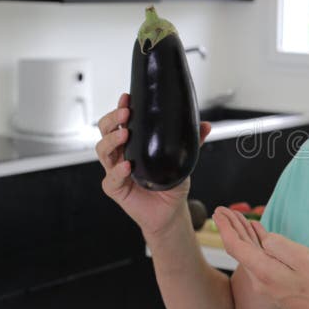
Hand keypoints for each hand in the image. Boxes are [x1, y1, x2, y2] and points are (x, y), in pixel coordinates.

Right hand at [95, 93, 210, 236]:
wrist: (170, 211)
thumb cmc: (171, 183)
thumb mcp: (183, 160)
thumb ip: (193, 142)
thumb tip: (205, 125)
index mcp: (133, 144)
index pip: (120, 122)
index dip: (120, 109)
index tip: (126, 98)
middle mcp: (120, 154)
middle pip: (105, 131)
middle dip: (112, 120)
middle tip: (125, 113)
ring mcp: (115, 170)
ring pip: (103, 151)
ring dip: (112, 140)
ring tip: (125, 134)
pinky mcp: (115, 188)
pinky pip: (111, 178)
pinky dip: (118, 171)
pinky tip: (127, 166)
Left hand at [213, 207, 308, 308]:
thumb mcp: (304, 259)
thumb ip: (280, 246)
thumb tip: (264, 238)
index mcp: (265, 272)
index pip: (236, 246)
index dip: (225, 227)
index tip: (218, 212)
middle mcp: (260, 281)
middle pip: (239, 250)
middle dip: (230, 228)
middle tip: (221, 210)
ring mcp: (266, 285)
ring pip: (248, 255)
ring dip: (242, 236)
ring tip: (236, 218)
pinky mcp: (274, 286)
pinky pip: (258, 261)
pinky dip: (255, 245)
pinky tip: (256, 235)